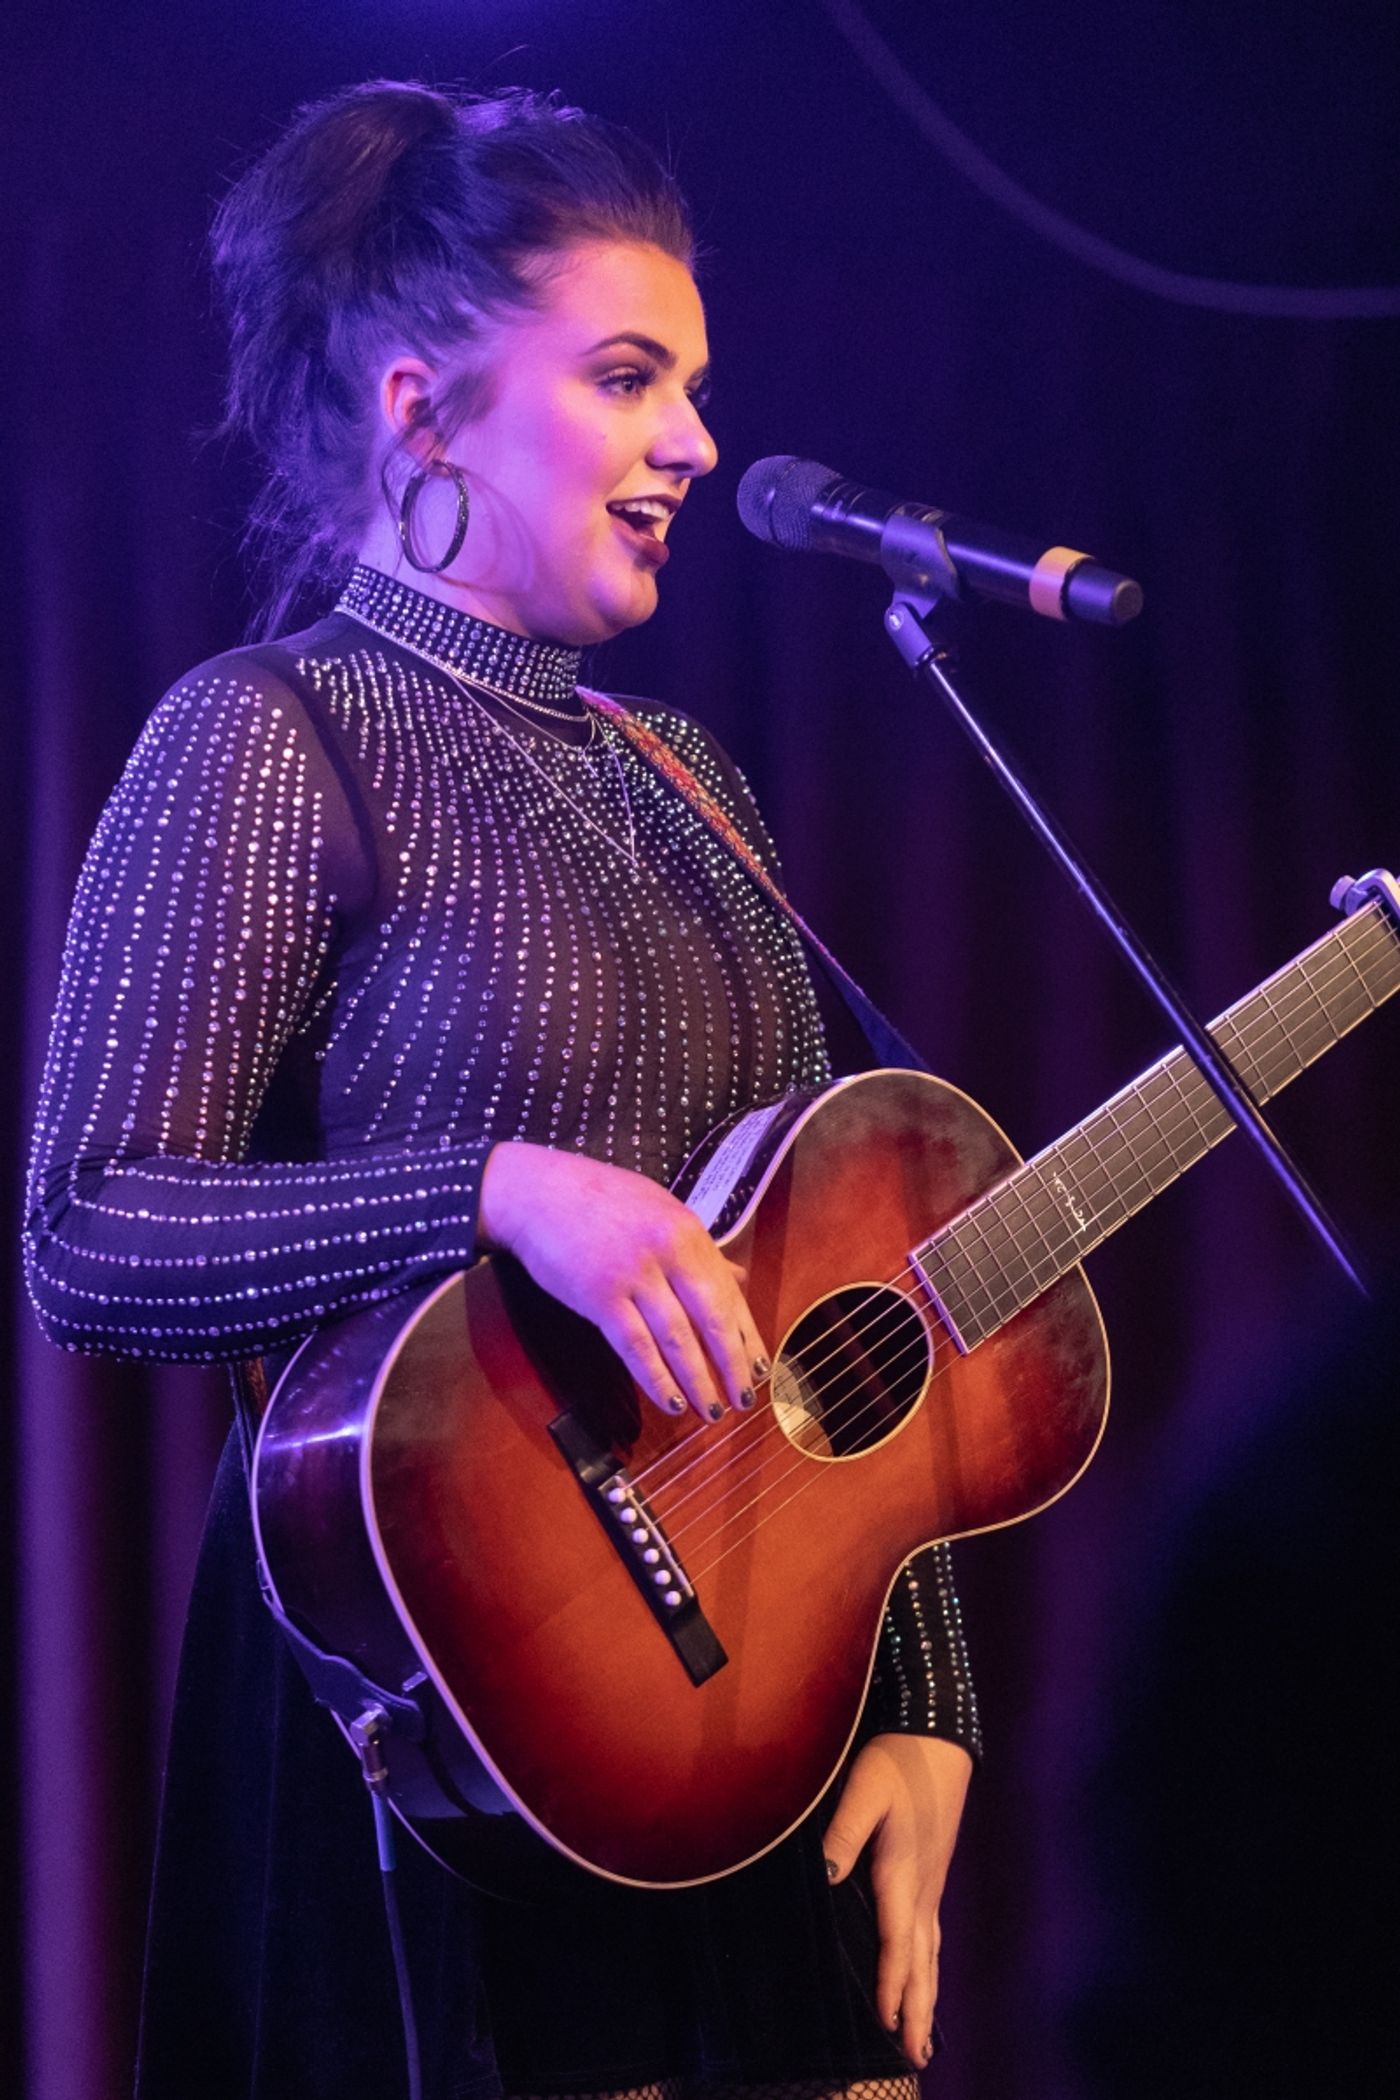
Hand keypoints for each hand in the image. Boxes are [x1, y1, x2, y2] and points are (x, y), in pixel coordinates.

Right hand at [477, 1140, 765, 1423]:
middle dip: (731, 1366)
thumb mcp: (660, 1210)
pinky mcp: (599, 1298)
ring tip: (711, 1410)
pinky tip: (671, 1401)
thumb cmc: (600, 1199)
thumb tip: (737, 1278)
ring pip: (677, 1340)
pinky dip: (656, 1379)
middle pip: (711, 1320)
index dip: (747, 1337)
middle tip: (743, 1399)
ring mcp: (633, 1275)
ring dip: (697, 1381)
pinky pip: (635, 1347)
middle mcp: (667, 1252)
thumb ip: (699, 1249)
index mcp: (688, 1231)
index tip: (760, 1369)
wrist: (538, 1192)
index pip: (729, 1294)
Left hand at [822, 1734, 972, 2068]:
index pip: (896, 1941)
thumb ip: (843, 1834)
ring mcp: (931, 1881)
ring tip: (926, 2034)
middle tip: (917, 2056)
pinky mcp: (931, 1872)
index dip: (892, 1985)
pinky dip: (930, 1965)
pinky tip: (927, 1974)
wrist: (939, 1735)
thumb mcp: (864, 1792)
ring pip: (931, 1951)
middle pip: (922, 1960)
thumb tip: (826, 1878)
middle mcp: (922, 1885)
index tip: (888, 2024)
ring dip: (928, 1994)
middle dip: (919, 2009)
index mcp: (902, 1871)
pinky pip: (931, 1933)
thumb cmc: (897, 1762)